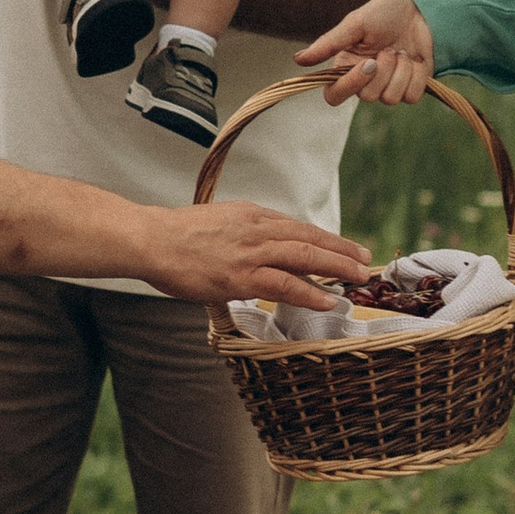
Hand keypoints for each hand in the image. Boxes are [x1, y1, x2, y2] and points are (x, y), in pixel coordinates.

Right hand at [136, 205, 370, 305]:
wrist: (150, 239)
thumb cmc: (174, 236)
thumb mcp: (216, 223)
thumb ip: (239, 234)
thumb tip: (254, 251)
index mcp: (250, 215)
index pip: (295, 226)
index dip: (323, 237)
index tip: (341, 246)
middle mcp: (256, 229)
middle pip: (309, 236)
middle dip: (341, 248)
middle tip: (364, 258)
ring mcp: (250, 252)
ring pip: (305, 255)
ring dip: (337, 266)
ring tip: (358, 277)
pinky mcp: (241, 276)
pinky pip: (285, 284)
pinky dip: (310, 291)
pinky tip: (329, 299)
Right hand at [298, 0, 435, 106]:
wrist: (422, 9)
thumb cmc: (385, 12)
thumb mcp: (355, 23)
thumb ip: (329, 43)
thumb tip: (298, 60)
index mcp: (346, 65)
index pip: (334, 95)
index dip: (350, 84)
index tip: (369, 63)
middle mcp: (364, 80)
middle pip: (367, 97)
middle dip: (383, 70)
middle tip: (389, 48)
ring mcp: (388, 86)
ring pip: (391, 99)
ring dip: (401, 71)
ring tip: (402, 51)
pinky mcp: (410, 88)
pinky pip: (411, 96)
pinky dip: (417, 75)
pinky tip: (416, 59)